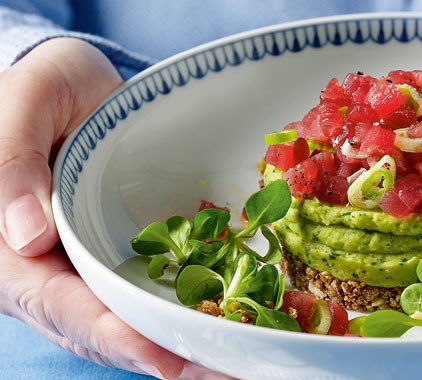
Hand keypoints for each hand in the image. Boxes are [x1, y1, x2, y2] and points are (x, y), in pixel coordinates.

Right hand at [0, 38, 230, 378]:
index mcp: (11, 250)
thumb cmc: (43, 89)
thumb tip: (27, 240)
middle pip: (103, 329)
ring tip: (238, 361)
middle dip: (161, 355)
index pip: (57, 305)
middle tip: (222, 372)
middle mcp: (57, 269)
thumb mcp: (23, 104)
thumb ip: (12, 163)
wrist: (81, 86)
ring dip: (182, 343)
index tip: (164, 359)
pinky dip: (191, 306)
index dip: (110, 336)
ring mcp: (97, 264)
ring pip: (134, 316)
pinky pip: (158, 285)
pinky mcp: (131, 251)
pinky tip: (234, 317)